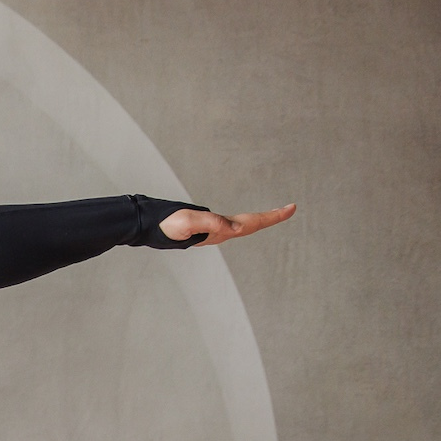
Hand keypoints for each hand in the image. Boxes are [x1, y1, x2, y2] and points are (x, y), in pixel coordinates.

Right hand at [161, 203, 294, 246]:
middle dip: (272, 217)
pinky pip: (233, 223)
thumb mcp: (189, 221)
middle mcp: (221, 232)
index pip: (253, 222)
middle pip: (252, 224)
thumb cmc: (167, 224)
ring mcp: (214, 230)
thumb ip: (211, 222)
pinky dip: (245, 220)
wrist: (150, 227)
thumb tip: (237, 228)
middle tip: (291, 208)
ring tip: (276, 214)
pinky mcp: (207, 227)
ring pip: (244, 225)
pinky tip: (244, 221)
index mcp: (220, 230)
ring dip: (260, 220)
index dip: (273, 216)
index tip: (291, 208)